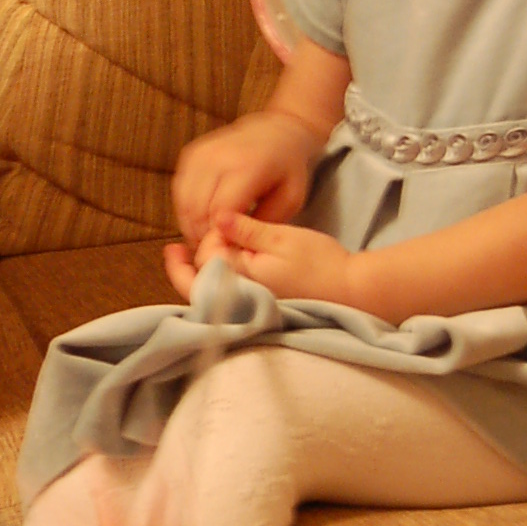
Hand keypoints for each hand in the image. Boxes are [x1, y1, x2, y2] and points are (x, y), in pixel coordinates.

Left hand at [164, 212, 366, 309]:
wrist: (354, 291)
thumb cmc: (321, 263)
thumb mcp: (281, 238)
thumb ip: (246, 231)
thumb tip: (217, 217)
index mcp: (241, 280)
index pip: (203, 263)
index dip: (201, 242)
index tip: (204, 224)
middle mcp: (241, 299)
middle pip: (198, 289)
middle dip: (182, 269)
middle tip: (172, 250)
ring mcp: (250, 307)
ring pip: (211, 296)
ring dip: (197, 276)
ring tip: (187, 255)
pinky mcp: (261, 308)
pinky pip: (227, 298)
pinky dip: (216, 283)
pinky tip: (219, 267)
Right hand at [171, 111, 321, 247]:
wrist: (278, 130)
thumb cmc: (288, 168)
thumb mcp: (290, 200)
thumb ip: (263, 224)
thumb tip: (235, 246)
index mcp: (247, 167)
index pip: (219, 212)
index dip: (218, 238)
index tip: (226, 252)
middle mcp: (218, 157)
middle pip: (197, 209)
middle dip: (202, 236)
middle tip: (214, 251)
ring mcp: (201, 153)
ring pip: (183, 201)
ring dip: (191, 225)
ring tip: (207, 238)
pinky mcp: (191, 154)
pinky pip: (179, 190)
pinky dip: (185, 209)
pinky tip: (200, 220)